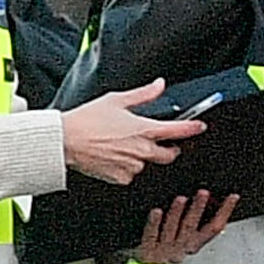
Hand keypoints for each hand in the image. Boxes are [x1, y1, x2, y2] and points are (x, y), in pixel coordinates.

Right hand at [60, 83, 200, 184]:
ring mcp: (132, 166)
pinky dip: (127, 167)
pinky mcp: (121, 178)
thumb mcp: (116, 100)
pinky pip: (131, 174)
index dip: (193, 128)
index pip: (179, 130)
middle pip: (169, 154)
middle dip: (168, 149)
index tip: (200, 127)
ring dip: (143, 157)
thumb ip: (143, 94)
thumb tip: (160, 85)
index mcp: (144, 130)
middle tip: (159, 142)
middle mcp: (141, 150)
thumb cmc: (85, 120)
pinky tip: (114, 156)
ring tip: (123, 146)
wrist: (63, 141)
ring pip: (148, 164)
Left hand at [130, 190, 238, 263]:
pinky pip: (151, 237)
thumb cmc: (159, 263)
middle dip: (198, 209)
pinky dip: (154, 224)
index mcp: (191, 249)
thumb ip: (192, 233)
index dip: (224, 212)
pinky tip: (156, 211)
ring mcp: (163, 254)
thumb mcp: (180, 248)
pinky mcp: (146, 255)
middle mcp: (180, 252)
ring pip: (172, 231)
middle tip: (203, 193)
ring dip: (177, 214)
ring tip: (181, 199)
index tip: (232, 197)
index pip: (213, 229)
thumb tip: (209, 211)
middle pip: (191, 228)